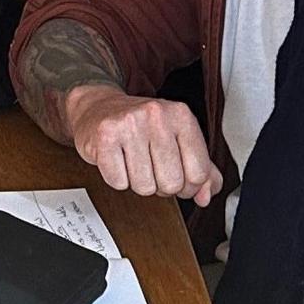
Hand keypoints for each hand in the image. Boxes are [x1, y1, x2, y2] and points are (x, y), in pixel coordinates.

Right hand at [61, 85, 221, 205]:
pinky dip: (117, 179)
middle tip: (151, 168)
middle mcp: (157, 115)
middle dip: (161, 186)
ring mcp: (130, 123)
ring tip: (133, 162)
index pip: (199, 173)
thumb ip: (201, 170)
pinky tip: (117, 161)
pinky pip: (118, 182)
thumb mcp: (178, 141)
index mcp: (182, 115)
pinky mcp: (105, 136)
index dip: (188, 186)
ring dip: (138, 182)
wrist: (98, 108)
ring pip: (144, 187)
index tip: (178, 177)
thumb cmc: (140, 127)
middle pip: (171, 183)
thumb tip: (206, 196)